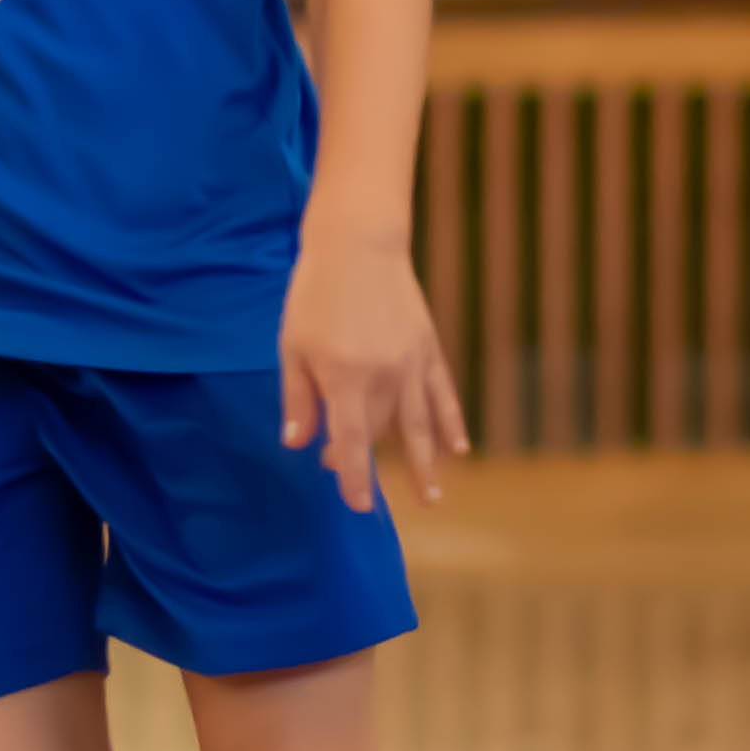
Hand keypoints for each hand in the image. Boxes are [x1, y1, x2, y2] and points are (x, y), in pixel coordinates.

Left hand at [280, 223, 466, 512]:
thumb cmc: (315, 293)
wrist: (358, 243)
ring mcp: (411, 365)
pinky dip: (451, 424)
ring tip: (432, 499)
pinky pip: (443, 395)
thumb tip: (297, 444)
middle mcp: (384, 378)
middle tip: (354, 479)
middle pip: (379, 433)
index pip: (352, 442)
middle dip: (366, 459)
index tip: (358, 507)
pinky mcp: (428, 349)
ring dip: (425, 465)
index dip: (354, 477)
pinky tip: (456, 450)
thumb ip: (297, 398)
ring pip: (419, 425)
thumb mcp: (292, 346)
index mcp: (345, 379)